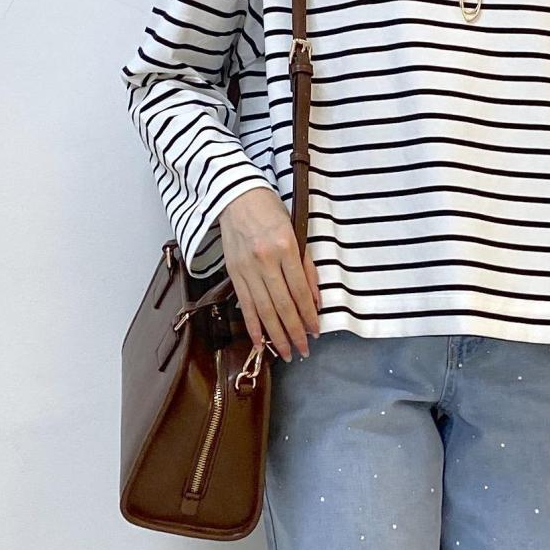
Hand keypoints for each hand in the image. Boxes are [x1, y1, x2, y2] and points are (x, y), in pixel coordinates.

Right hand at [218, 188, 321, 359]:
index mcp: (285, 248)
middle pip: (282, 305)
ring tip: (286, 353)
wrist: (235, 197)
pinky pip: (244, 305)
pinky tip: (259, 343)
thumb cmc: (271, 211)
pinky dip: (252, 326)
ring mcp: (246, 269)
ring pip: (263, 310)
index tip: (316, 332)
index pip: (300, 291)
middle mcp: (264, 261)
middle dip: (294, 332)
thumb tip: (315, 301)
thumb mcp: (296, 232)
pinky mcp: (233, 273)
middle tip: (303, 351)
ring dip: (275, 335)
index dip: (309, 315)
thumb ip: (307, 268)